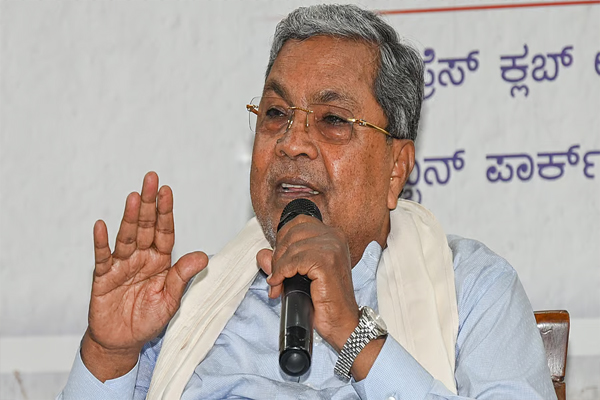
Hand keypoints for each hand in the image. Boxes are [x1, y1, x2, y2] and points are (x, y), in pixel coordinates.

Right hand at [81, 172, 207, 380]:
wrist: (122, 341)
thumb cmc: (148, 320)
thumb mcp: (170, 301)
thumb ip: (182, 277)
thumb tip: (203, 256)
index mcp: (160, 261)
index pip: (164, 231)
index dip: (165, 212)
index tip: (167, 191)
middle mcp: (141, 258)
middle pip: (145, 226)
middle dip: (148, 203)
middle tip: (151, 179)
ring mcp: (121, 265)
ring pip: (127, 236)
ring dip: (130, 217)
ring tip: (134, 197)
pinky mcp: (103, 277)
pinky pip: (102, 257)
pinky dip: (101, 242)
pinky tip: (101, 226)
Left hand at [256, 215, 358, 351]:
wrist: (341, 322)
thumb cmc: (325, 300)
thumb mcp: (298, 275)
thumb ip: (281, 261)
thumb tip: (263, 254)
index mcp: (332, 235)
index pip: (297, 223)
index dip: (282, 240)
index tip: (278, 261)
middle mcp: (334, 237)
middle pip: (291, 233)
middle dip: (278, 256)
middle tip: (276, 276)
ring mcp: (332, 248)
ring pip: (291, 248)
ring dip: (279, 268)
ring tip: (278, 284)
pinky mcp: (326, 261)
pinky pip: (294, 261)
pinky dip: (282, 273)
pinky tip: (281, 284)